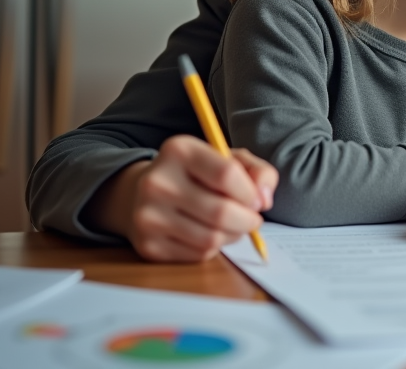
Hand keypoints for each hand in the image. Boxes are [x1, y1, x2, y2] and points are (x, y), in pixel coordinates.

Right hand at [85, 135, 277, 262]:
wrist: (141, 194)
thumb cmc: (196, 175)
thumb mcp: (228, 159)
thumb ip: (258, 172)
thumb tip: (265, 199)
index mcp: (179, 150)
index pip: (226, 174)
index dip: (250, 192)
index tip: (256, 199)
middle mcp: (157, 182)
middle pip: (220, 212)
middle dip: (248, 220)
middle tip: (252, 218)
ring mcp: (148, 216)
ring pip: (211, 238)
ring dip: (233, 235)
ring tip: (233, 225)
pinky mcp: (147, 245)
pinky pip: (198, 255)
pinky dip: (214, 248)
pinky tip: (210, 233)